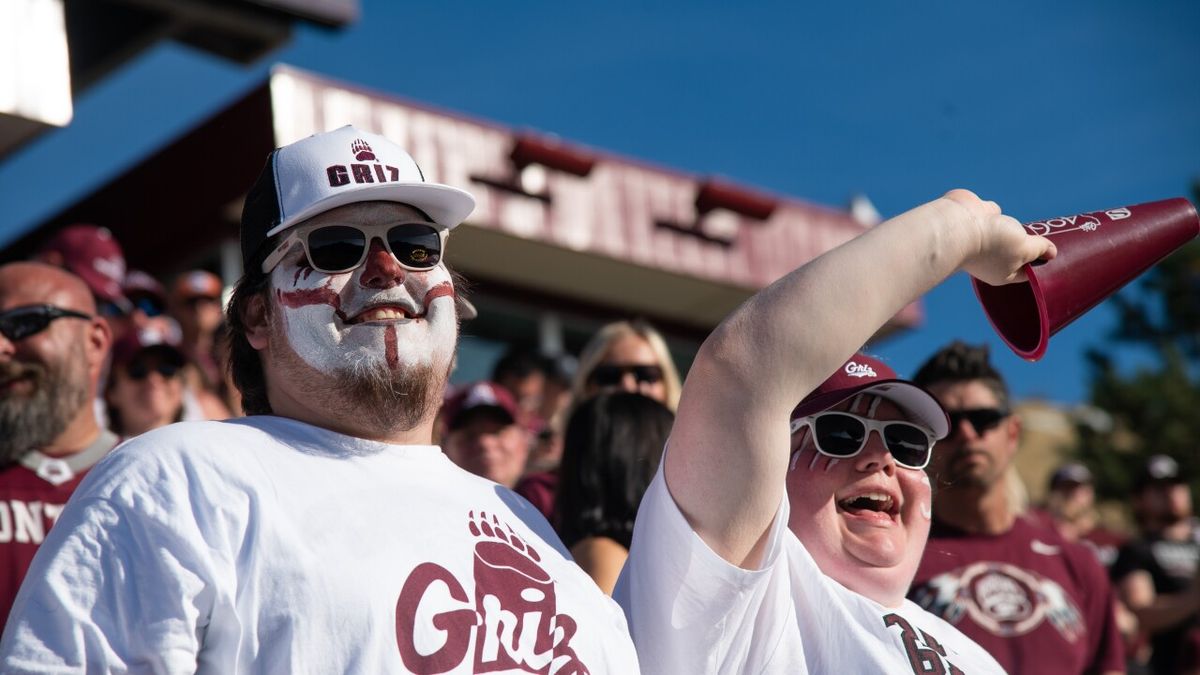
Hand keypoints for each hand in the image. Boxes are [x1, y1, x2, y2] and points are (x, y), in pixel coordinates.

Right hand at [941, 189, 1056, 285]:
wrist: (958, 225)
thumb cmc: (991, 243)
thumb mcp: (1025, 248)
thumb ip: (1040, 249)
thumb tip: (1052, 252)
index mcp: (1002, 274)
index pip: (1026, 272)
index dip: (1041, 263)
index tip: (1053, 253)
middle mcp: (991, 260)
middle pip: (1016, 253)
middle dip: (1028, 244)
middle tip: (1046, 236)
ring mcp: (982, 240)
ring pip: (1004, 235)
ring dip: (1013, 229)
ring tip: (1025, 224)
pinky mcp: (975, 221)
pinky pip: (991, 218)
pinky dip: (995, 215)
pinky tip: (999, 215)